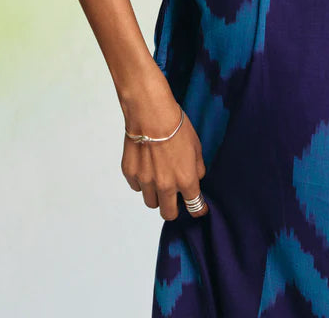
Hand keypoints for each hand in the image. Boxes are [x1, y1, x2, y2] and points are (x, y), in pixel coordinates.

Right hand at [120, 83, 208, 220]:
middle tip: (174, 199)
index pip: (194, 206)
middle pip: (168, 214)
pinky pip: (137, 187)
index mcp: (185, 180)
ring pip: (151, 202)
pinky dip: (142, 182)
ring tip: (157, 178)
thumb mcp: (196, 145)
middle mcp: (165, 186)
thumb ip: (197, 167)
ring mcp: (146, 182)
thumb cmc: (176, 126)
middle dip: (173, 209)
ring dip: (156, 195)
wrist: (151, 113)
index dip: (197, 209)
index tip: (197, 209)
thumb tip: (196, 177)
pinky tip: (145, 166)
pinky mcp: (131, 174)